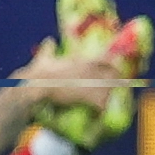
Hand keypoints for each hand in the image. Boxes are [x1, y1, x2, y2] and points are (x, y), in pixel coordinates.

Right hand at [16, 29, 133, 120]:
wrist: (38, 86)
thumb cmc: (40, 72)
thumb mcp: (44, 58)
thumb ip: (48, 49)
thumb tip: (49, 40)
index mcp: (82, 61)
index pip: (106, 60)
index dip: (111, 64)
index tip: (114, 68)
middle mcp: (91, 71)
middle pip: (113, 75)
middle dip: (116, 80)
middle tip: (115, 87)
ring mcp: (92, 85)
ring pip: (110, 91)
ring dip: (108, 96)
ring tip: (105, 102)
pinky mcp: (90, 99)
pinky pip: (102, 106)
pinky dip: (100, 111)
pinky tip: (98, 114)